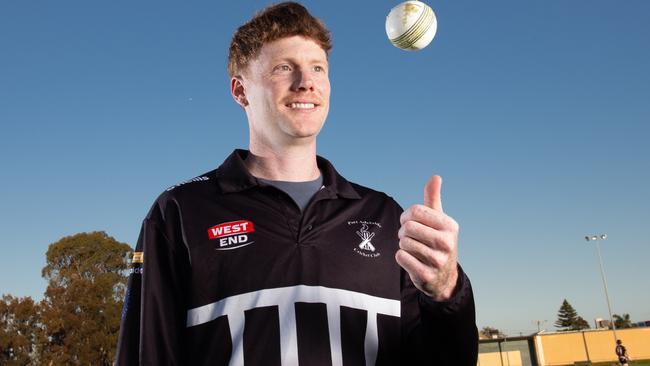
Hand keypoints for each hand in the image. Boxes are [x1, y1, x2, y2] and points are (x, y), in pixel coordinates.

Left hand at [395, 175, 458, 300]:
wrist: (443, 278)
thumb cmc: (437, 242)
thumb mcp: (438, 220)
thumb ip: (433, 198)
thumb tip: (435, 176)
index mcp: (450, 226)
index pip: (415, 211)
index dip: (406, 216)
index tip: (410, 222)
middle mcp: (447, 243)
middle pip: (408, 227)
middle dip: (403, 232)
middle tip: (410, 238)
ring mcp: (437, 260)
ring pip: (403, 243)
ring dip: (403, 245)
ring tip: (413, 249)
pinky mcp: (426, 275)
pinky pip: (401, 257)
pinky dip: (401, 257)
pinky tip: (412, 260)